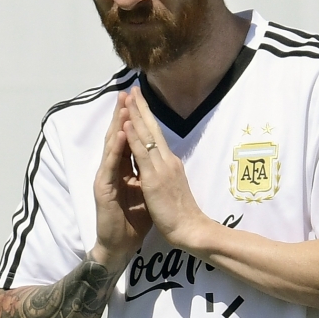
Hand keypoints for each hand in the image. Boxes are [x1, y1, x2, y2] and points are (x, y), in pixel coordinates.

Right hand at [90, 92, 151, 270]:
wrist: (121, 244)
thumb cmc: (134, 221)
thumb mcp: (145, 191)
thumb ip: (147, 173)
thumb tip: (158, 158)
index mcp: (125, 169)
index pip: (129, 138)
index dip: (133, 119)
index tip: (138, 99)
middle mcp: (113, 169)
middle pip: (118, 136)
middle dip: (122, 114)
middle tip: (126, 92)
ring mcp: (106, 177)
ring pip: (113, 146)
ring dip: (118, 125)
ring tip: (124, 106)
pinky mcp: (104, 188)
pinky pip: (111, 164)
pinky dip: (116, 148)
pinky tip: (120, 135)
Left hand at [123, 87, 211, 250]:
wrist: (191, 230)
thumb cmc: (181, 212)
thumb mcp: (171, 185)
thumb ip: (165, 171)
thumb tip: (160, 161)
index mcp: (169, 162)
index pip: (156, 134)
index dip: (147, 116)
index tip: (139, 99)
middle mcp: (167, 160)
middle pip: (153, 128)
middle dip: (141, 107)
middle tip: (133, 88)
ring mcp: (161, 168)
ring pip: (147, 136)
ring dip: (136, 116)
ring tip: (128, 98)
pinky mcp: (154, 179)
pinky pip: (142, 155)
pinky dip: (134, 138)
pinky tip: (127, 124)